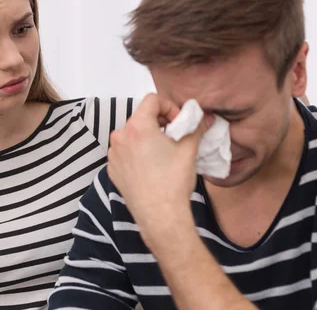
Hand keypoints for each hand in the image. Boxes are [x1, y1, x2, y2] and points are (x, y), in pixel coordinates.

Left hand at [107, 94, 213, 247]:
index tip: (179, 123)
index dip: (169, 107)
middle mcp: (120, 136)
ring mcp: (114, 154)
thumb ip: (195, 127)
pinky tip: (151, 167)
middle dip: (159, 123)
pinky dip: (137, 153)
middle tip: (174, 137)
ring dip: (147, 138)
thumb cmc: (173, 182)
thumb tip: (204, 117)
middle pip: (141, 117)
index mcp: (137, 126)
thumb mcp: (189, 149)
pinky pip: (125, 152)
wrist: (160, 216)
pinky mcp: (112, 169)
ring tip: (163, 154)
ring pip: (132, 135)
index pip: (152, 100)